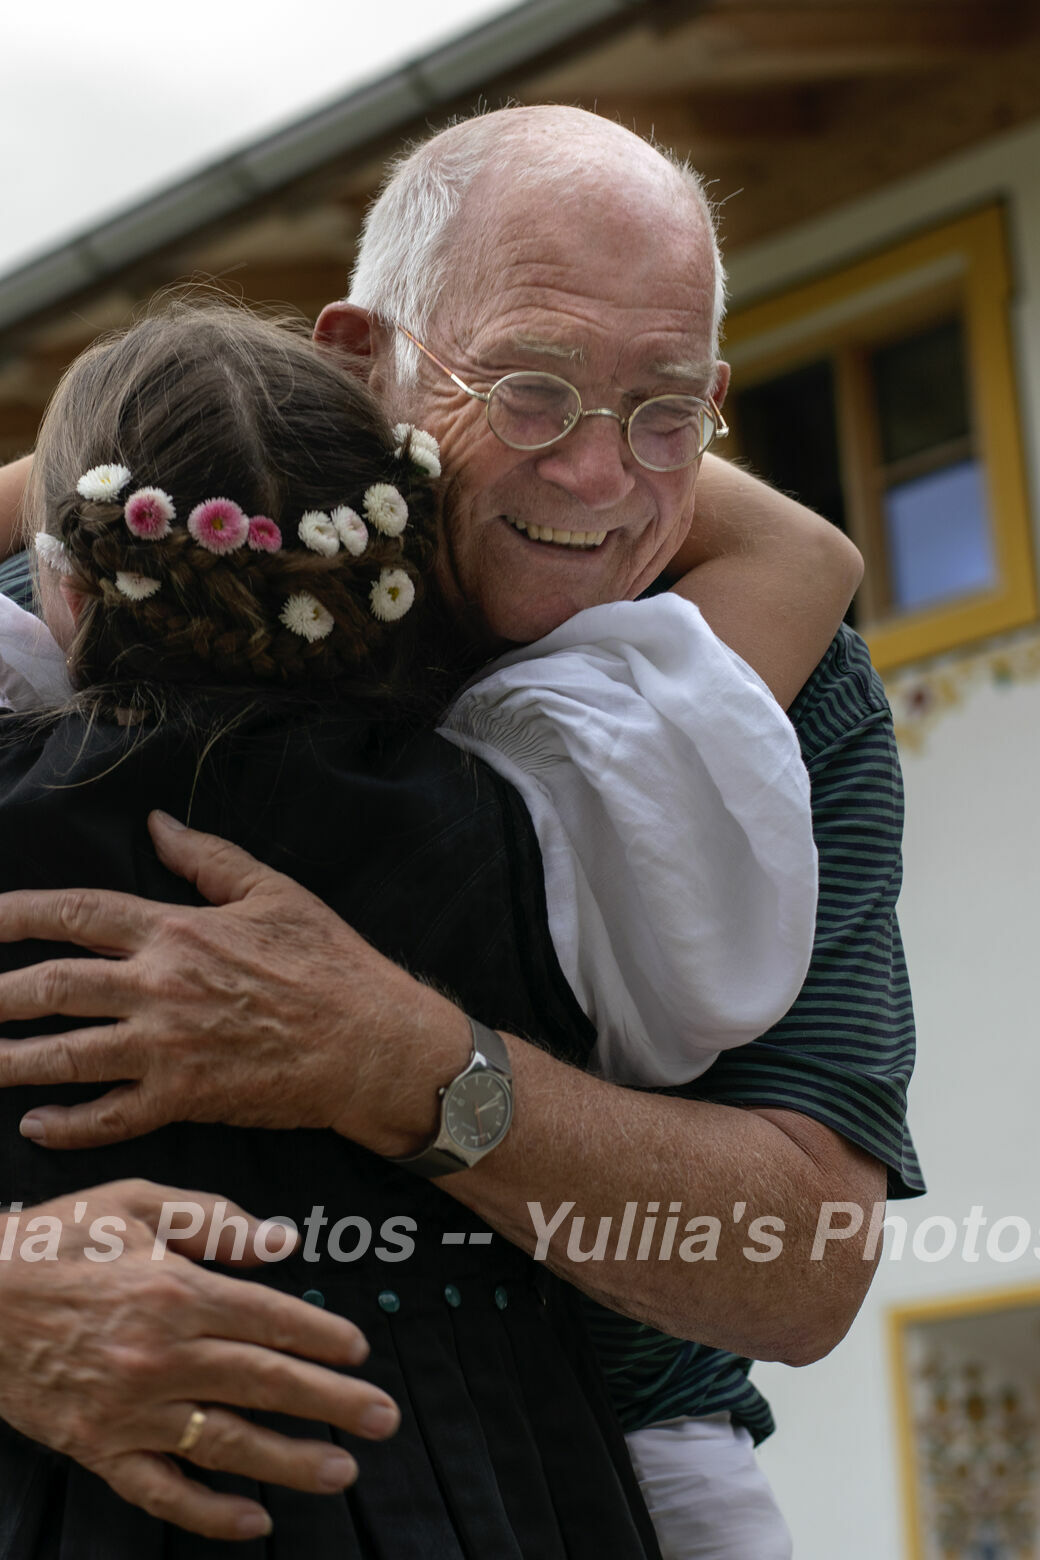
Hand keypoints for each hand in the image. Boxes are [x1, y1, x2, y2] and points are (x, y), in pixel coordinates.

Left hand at [0, 812, 465, 1152]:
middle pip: (51, 987)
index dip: (15, 915)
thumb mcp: (274, 892)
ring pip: (65, 1055)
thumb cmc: (331, 962)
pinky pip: (110, 1117)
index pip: (74, 914)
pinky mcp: (185, 1097)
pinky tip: (36, 1126)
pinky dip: (67, 1125)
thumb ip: (207, 858)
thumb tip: (157, 823)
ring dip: (9, 1061)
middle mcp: (159, 986)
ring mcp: (167, 1047)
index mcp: (176, 929)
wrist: (372, 1042)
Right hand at [0, 1179, 398, 1540]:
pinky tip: (254, 1522)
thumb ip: (212, 1219)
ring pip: (226, 1443)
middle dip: (333, 1403)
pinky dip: (209, 1513)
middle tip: (382, 1418)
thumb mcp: (133, 1202)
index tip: (359, 1350)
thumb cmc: (52, 1242)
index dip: (322, 1336)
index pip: (270, 1319)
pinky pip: (161, 1491)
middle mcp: (160, 1355)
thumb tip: (280, 1242)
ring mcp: (129, 1410)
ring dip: (290, 1460)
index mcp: (173, 1290)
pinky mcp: (98, 1448)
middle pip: (264, 1382)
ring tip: (341, 1470)